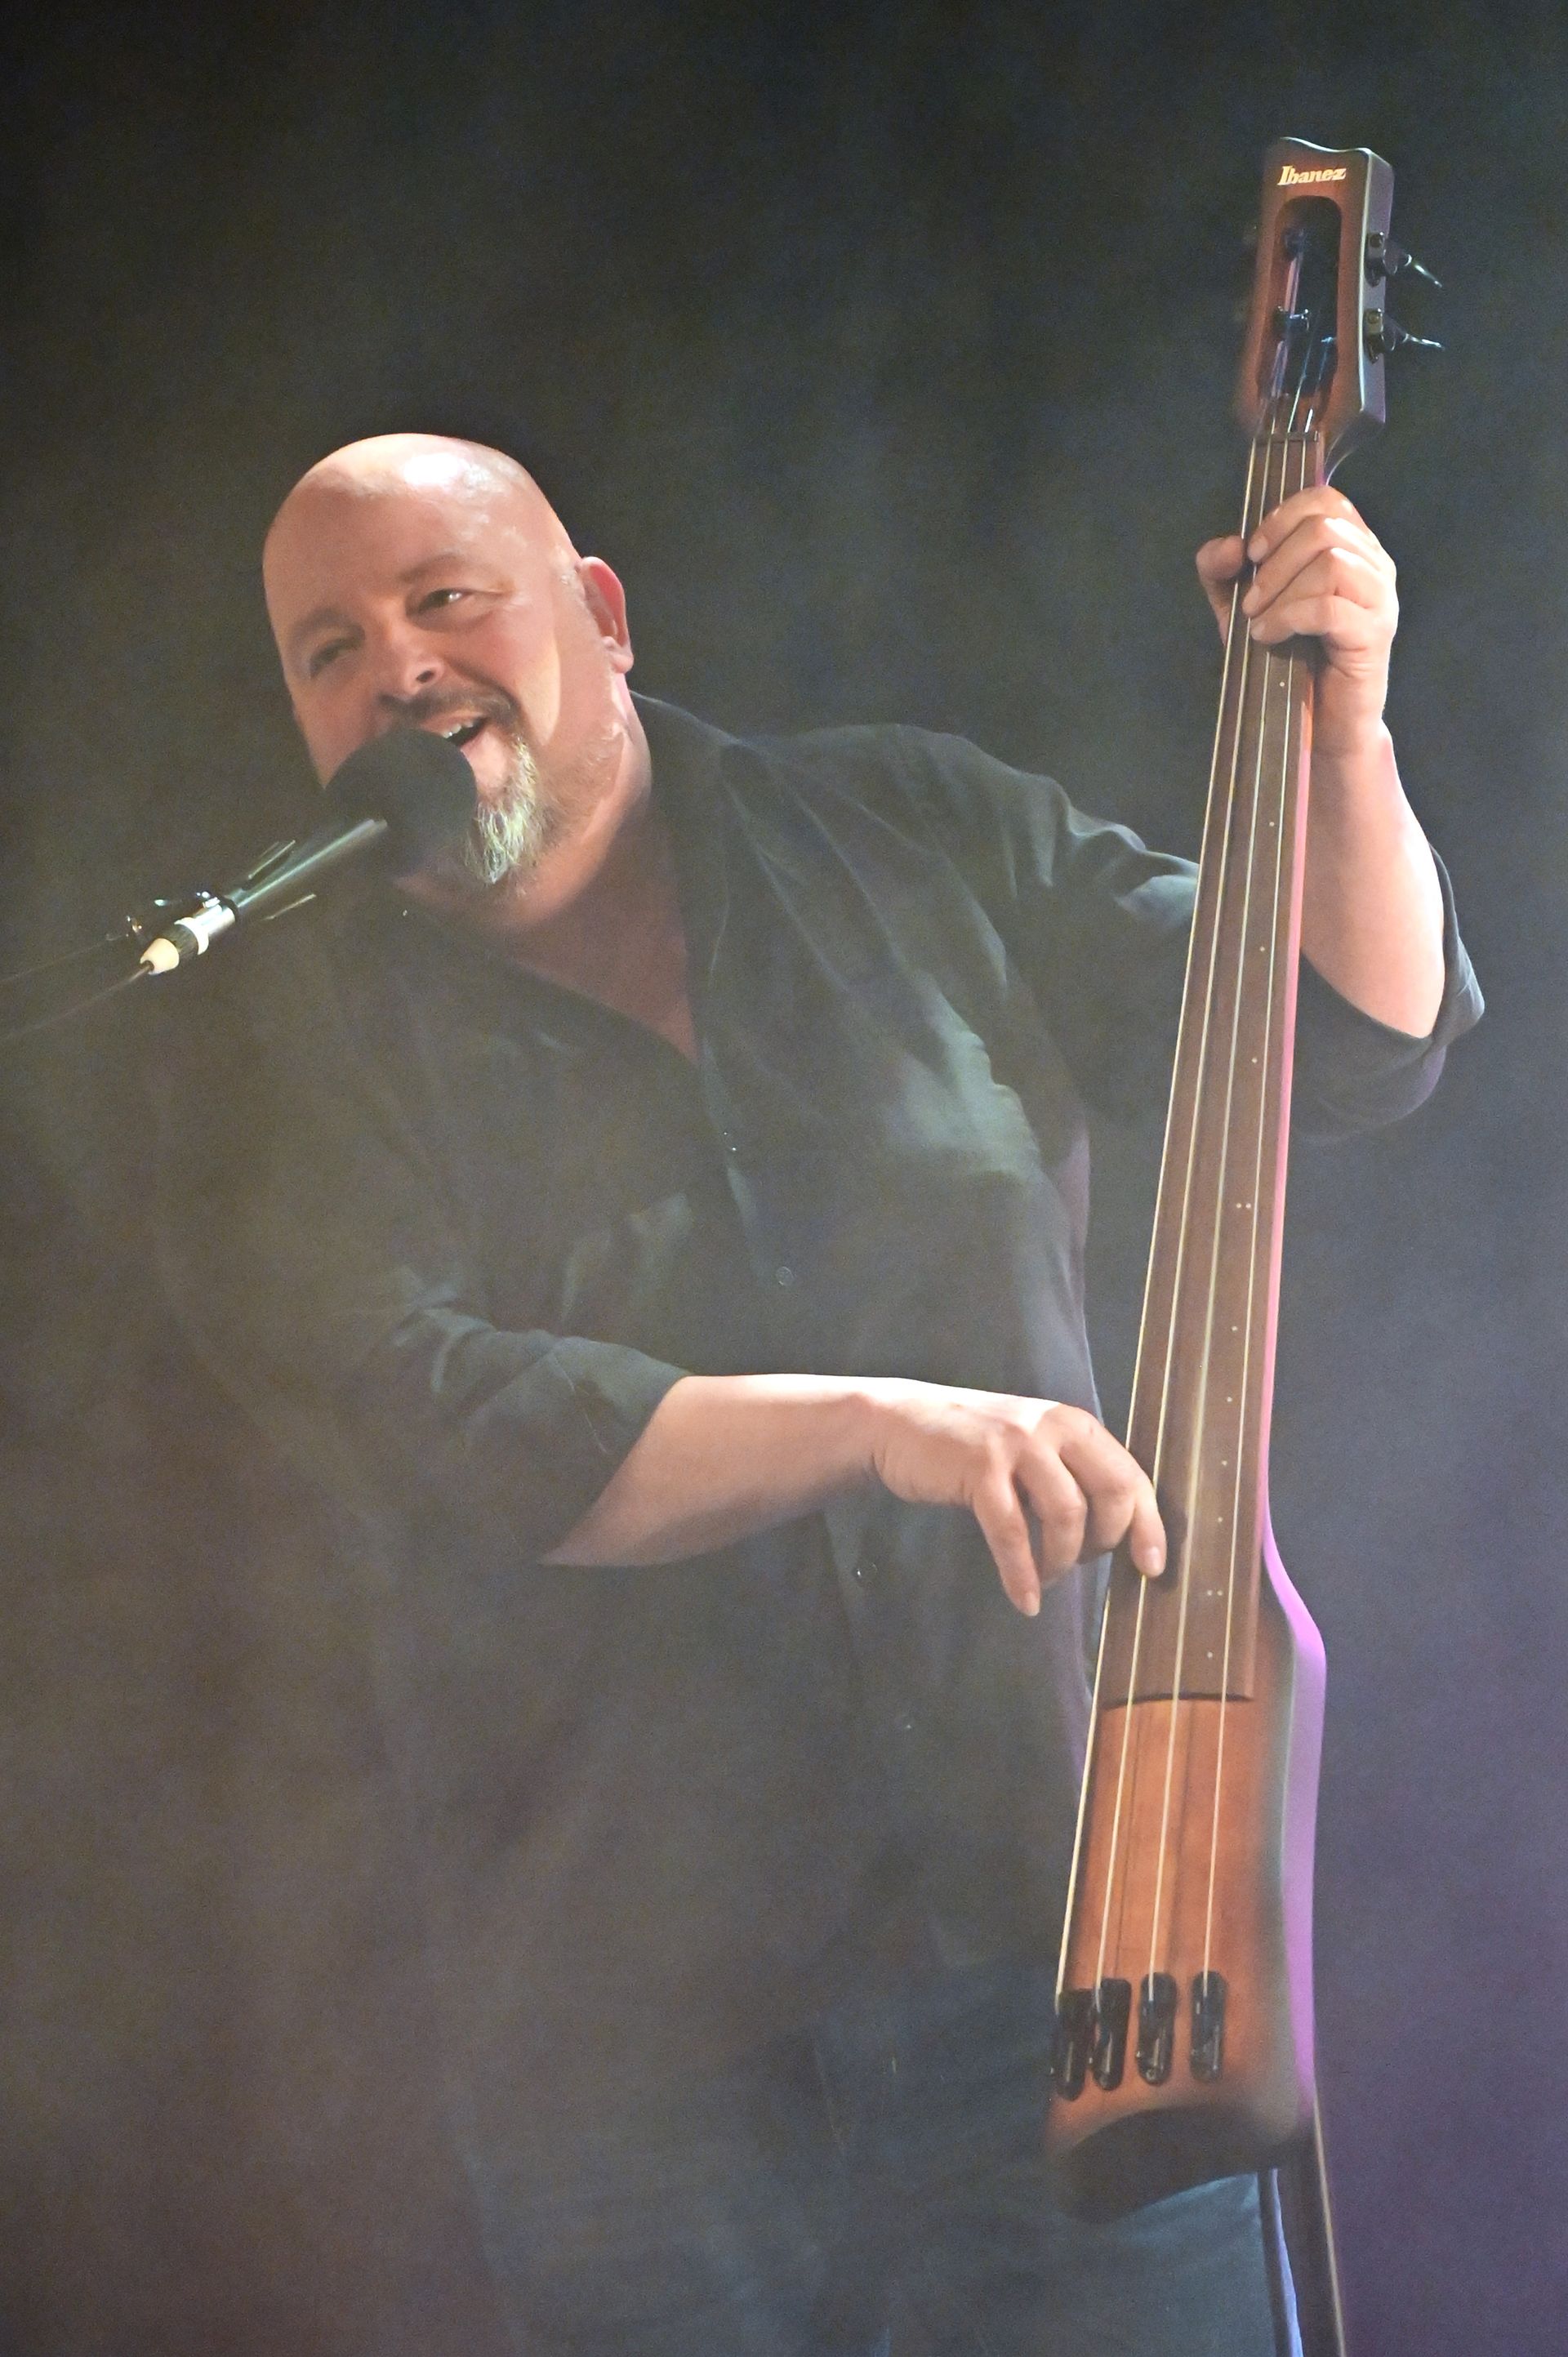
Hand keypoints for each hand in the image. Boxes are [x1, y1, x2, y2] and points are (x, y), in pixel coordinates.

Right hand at [858, 1381, 1164, 1616]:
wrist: (899, 1422)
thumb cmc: (972, 1446)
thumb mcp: (1032, 1448)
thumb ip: (1071, 1474)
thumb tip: (1115, 1532)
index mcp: (1073, 1424)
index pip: (1131, 1475)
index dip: (1148, 1526)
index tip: (1153, 1568)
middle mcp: (1052, 1426)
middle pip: (1111, 1493)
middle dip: (1106, 1543)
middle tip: (1082, 1565)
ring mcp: (1015, 1444)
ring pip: (1066, 1515)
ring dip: (1062, 1561)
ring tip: (1045, 1578)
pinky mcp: (979, 1468)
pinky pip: (1012, 1533)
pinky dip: (1021, 1573)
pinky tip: (1025, 1600)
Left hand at [1195, 487, 1398, 759]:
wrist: (1317, 722)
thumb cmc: (1287, 659)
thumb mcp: (1243, 608)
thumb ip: (1224, 572)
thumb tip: (1227, 544)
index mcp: (1349, 546)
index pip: (1325, 500)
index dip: (1282, 518)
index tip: (1252, 554)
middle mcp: (1372, 564)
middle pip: (1324, 527)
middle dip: (1275, 561)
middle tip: (1251, 601)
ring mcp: (1379, 598)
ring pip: (1331, 562)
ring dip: (1281, 591)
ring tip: (1259, 621)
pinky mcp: (1374, 634)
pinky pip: (1329, 607)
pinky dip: (1289, 617)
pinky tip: (1268, 637)